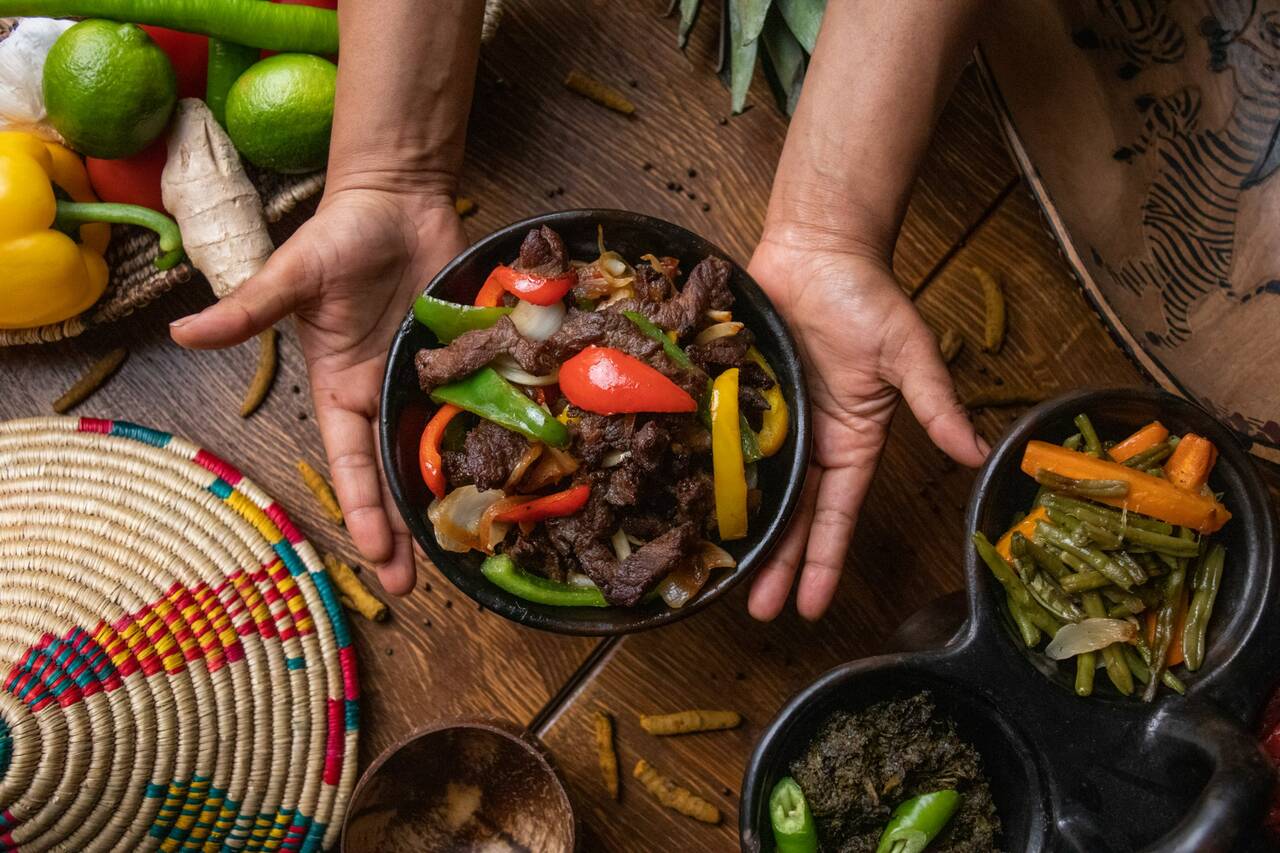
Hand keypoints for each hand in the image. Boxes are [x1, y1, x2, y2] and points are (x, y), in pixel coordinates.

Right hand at [171, 186, 467, 594]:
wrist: (399, 199)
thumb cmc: (341, 235)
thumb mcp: (293, 274)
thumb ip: (249, 310)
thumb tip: (182, 332)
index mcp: (340, 390)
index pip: (350, 464)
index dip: (364, 510)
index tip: (376, 556)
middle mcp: (382, 397)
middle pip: (394, 475)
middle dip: (404, 530)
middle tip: (420, 586)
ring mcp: (424, 384)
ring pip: (437, 453)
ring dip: (447, 500)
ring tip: (467, 553)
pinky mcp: (463, 364)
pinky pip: (477, 410)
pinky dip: (489, 445)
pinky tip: (511, 482)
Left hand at [745, 226, 988, 620]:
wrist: (817, 248)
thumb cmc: (868, 297)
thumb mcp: (908, 353)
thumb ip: (936, 404)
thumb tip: (976, 452)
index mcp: (852, 442)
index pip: (837, 516)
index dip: (823, 562)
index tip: (809, 608)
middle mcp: (811, 442)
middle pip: (792, 516)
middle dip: (777, 565)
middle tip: (755, 613)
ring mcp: (772, 423)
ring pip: (754, 490)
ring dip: (741, 532)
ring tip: (721, 577)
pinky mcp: (740, 399)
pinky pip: (722, 444)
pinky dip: (707, 475)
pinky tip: (689, 507)